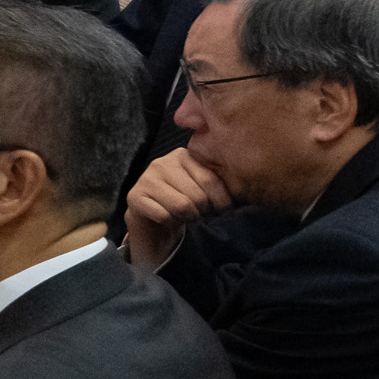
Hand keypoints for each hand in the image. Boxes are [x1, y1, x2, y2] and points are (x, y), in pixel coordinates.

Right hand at [125, 147, 234, 264]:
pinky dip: (171, 223)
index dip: (221, 201)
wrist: (152, 219)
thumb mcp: (203, 187)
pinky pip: (164, 215)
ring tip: (189, 218)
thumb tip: (244, 189)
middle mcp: (162, 162)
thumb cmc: (184, 201)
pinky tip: (170, 220)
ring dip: (189, 218)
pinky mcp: (134, 196)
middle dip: (204, 211)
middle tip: (203, 216)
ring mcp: (146, 178)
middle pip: (197, 195)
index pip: (210, 180)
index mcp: (183, 155)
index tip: (223, 212)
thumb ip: (218, 184)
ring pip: (181, 205)